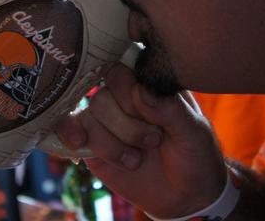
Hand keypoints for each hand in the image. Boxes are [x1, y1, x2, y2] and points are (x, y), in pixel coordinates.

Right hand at [55, 63, 226, 218]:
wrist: (184, 194)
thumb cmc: (193, 153)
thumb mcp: (193, 130)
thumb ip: (170, 109)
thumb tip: (141, 91)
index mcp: (148, 86)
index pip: (125, 69)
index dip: (128, 90)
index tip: (142, 108)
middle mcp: (124, 98)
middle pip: (104, 95)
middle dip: (127, 124)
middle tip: (153, 140)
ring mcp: (106, 120)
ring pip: (91, 115)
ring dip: (114, 144)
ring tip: (137, 159)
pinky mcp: (92, 142)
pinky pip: (72, 130)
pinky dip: (71, 134)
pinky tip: (79, 143)